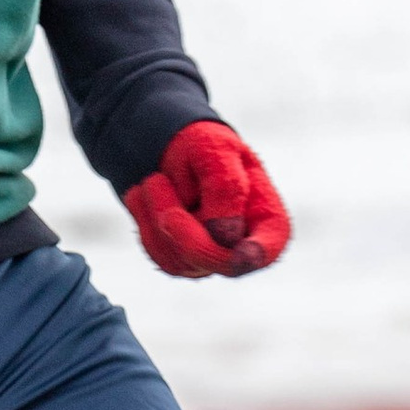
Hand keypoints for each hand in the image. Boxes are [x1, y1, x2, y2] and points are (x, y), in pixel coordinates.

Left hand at [121, 120, 291, 279]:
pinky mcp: (182, 262)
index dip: (254, 256)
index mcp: (267, 221)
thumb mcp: (217, 150)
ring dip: (156, 212)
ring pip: (179, 258)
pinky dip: (145, 220)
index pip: (266, 250)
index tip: (241, 254)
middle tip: (154, 180)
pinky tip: (143, 196)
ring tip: (154, 179)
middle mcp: (242, 248)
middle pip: (213, 257)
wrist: (174, 150)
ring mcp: (212, 259)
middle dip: (179, 223)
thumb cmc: (206, 146)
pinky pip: (158, 253)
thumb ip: (226, 188)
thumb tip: (224, 235)